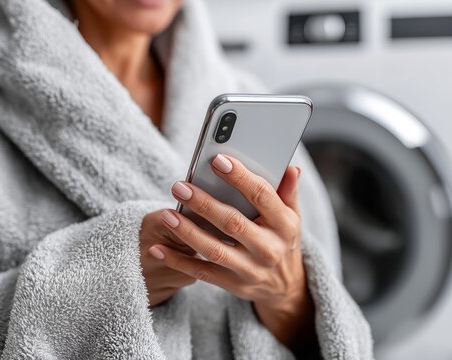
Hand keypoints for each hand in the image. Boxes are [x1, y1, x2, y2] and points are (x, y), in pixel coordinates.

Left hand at [148, 154, 314, 346]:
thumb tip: (291, 168)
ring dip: (188, 232)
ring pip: (215, 250)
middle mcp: (268, 248)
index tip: (218, 160)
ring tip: (167, 215)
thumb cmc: (283, 240)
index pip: (262, 196)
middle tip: (180, 187)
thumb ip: (287, 192)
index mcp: (284, 225)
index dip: (240, 177)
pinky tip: (158, 249)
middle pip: (233, 223)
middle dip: (204, 204)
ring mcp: (250, 269)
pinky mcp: (233, 285)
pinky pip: (202, 273)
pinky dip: (178, 261)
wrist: (285, 287)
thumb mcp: (292, 216)